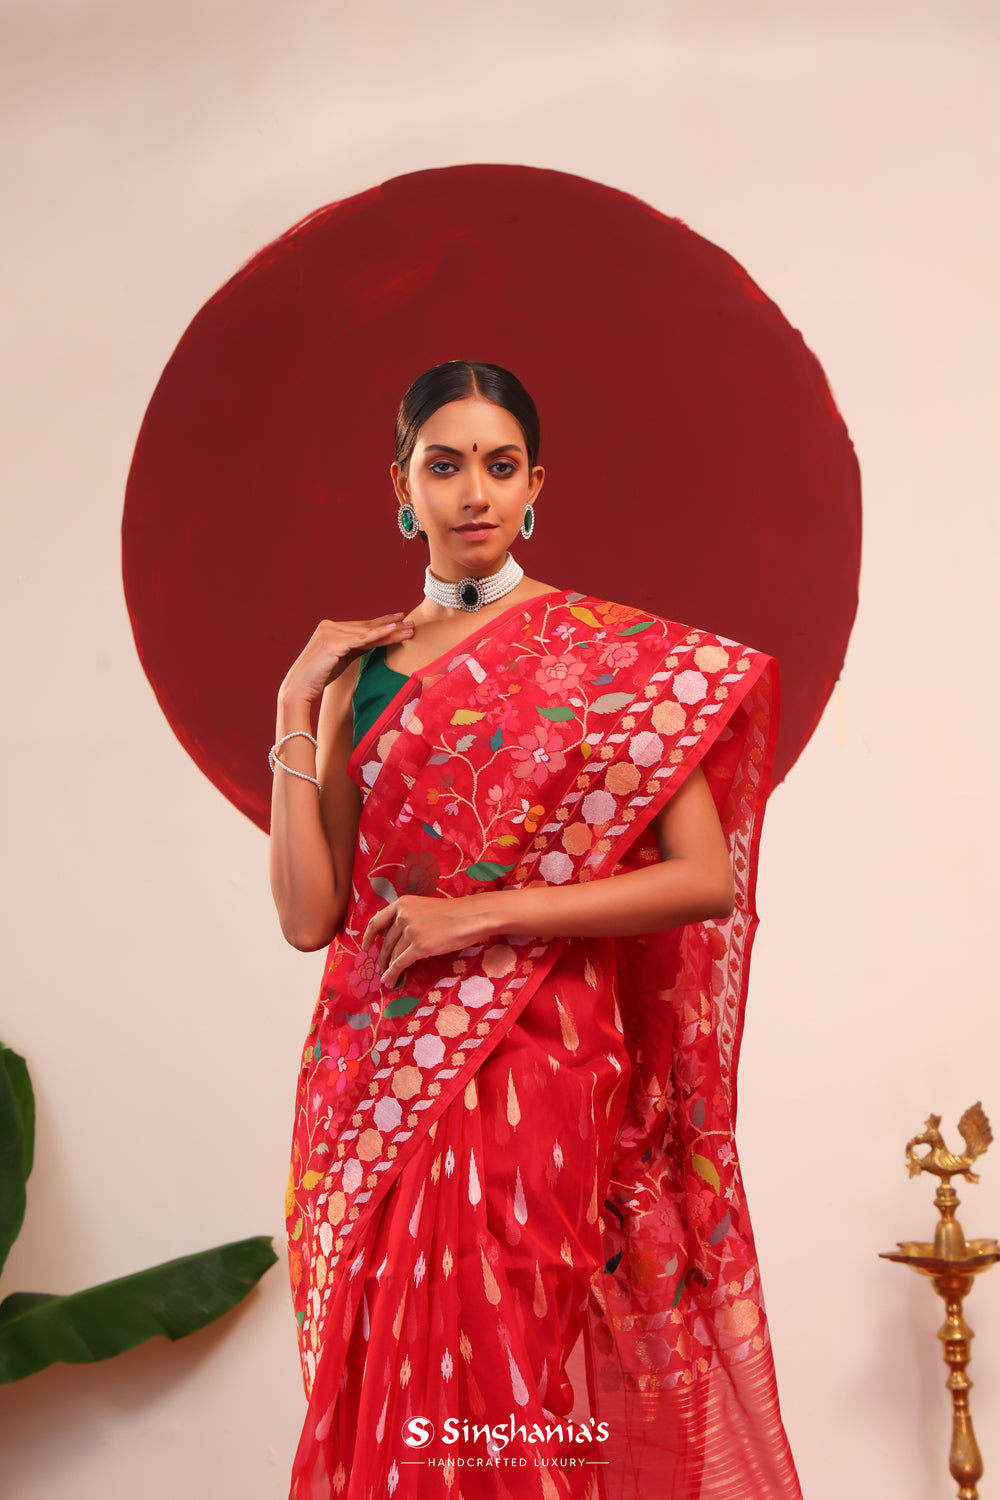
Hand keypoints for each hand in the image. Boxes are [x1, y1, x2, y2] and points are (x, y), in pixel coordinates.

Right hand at [279, 613, 413, 705]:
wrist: (299, 688)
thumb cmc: (319, 675)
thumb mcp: (341, 658)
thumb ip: (356, 647)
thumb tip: (375, 641)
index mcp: (332, 628)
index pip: (362, 626)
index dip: (382, 623)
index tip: (400, 620)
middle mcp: (330, 626)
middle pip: (367, 627)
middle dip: (391, 625)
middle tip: (412, 623)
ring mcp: (331, 633)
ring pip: (367, 632)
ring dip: (390, 630)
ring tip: (409, 628)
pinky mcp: (333, 643)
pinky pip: (360, 639)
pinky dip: (377, 634)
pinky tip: (391, 630)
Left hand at [362, 894, 491, 989]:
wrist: (472, 916)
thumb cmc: (453, 913)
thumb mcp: (424, 908)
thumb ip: (407, 917)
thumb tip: (391, 936)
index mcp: (403, 903)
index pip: (377, 921)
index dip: (368, 936)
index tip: (365, 946)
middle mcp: (403, 915)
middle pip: (385, 942)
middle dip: (381, 957)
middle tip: (380, 967)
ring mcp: (411, 931)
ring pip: (393, 954)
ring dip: (388, 968)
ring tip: (386, 977)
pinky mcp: (420, 946)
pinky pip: (400, 963)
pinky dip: (393, 974)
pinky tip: (391, 981)